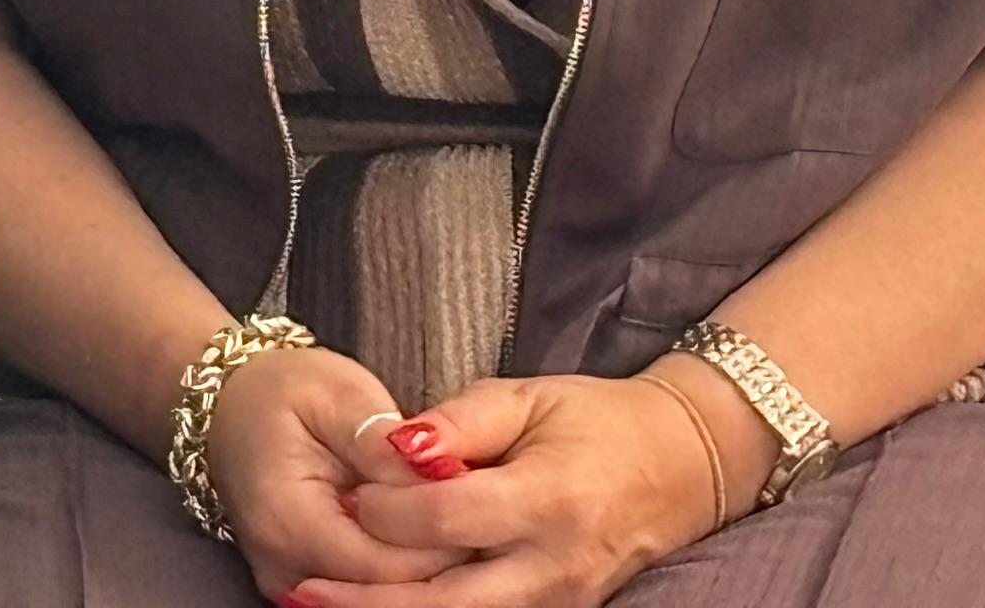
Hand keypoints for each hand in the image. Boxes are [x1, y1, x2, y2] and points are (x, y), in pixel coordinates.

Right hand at [213, 348, 471, 598]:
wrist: (228, 403)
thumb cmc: (283, 390)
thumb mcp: (338, 393)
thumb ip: (383, 443)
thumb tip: (439, 478)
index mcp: (288, 518)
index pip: (385, 563)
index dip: (441, 540)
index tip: (478, 499)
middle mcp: (283, 567)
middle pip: (385, 591)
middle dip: (436, 557)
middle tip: (475, 512)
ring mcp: (286, 583)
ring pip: (377, 597)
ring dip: (419, 565)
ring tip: (450, 519)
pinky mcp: (298, 585)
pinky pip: (362, 592)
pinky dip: (396, 570)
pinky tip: (420, 536)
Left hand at [306, 372, 725, 607]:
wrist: (683, 465)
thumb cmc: (599, 420)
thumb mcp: (529, 397)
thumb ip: (456, 422)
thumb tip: (393, 446)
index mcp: (549, 500)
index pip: (448, 520)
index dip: (389, 511)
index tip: (347, 494)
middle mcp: (555, 566)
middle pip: (447, 601)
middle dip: (368, 600)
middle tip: (302, 589)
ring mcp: (561, 601)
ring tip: (321, 606)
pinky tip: (382, 605)